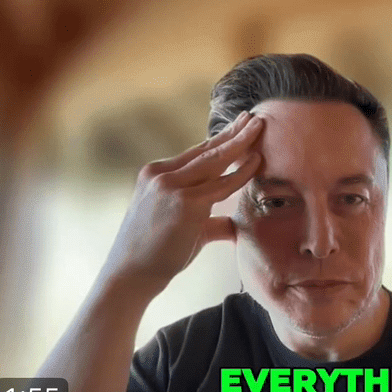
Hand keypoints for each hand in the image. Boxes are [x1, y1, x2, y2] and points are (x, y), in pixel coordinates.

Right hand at [101, 110, 261, 295]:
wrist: (131, 274)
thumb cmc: (156, 253)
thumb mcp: (183, 227)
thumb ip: (209, 220)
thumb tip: (233, 225)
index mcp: (157, 174)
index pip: (196, 153)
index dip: (221, 139)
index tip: (239, 126)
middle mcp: (161, 174)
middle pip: (206, 149)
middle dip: (233, 132)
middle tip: (254, 117)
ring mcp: (171, 186)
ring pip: (215, 160)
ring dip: (241, 143)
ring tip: (260, 128)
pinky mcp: (184, 202)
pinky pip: (222, 185)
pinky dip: (242, 173)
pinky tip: (257, 162)